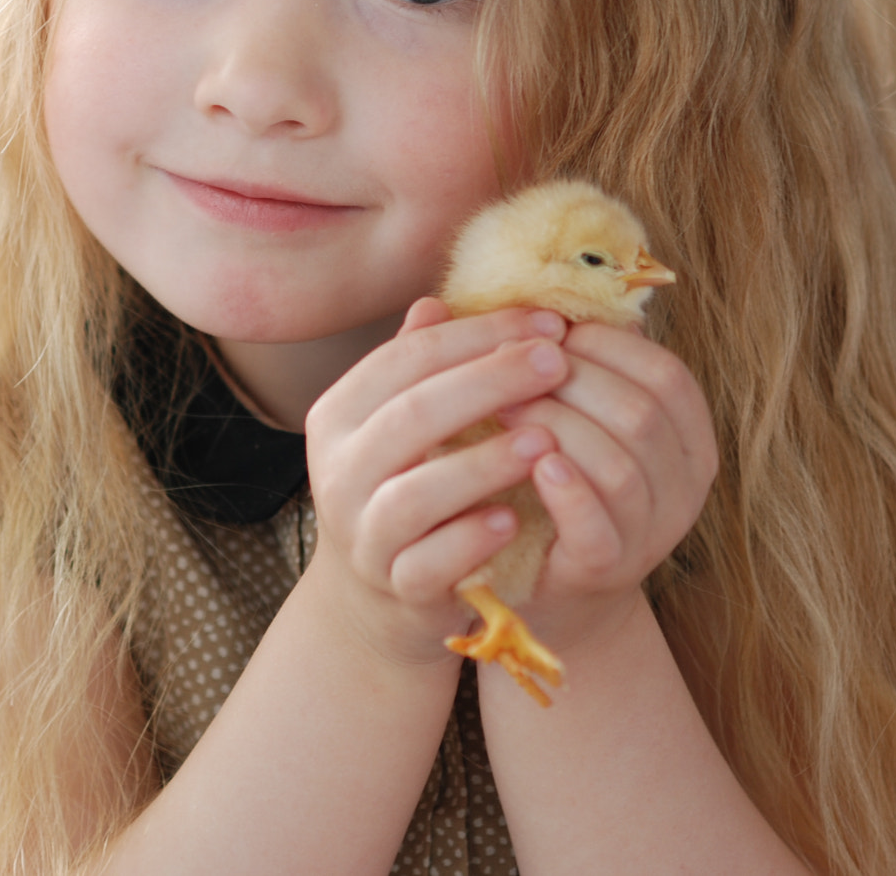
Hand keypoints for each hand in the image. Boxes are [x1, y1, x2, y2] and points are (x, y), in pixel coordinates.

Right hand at [300, 299, 567, 667]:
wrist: (376, 596)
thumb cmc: (404, 485)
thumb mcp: (402, 422)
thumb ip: (421, 365)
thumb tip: (441, 299)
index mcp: (340, 415)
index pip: (407, 358)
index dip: (478, 335)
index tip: (546, 322)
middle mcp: (339, 471)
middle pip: (412, 414)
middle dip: (489, 382)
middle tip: (557, 361)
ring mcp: (363, 533)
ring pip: (415, 493)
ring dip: (482, 463)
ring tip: (543, 440)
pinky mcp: (393, 586)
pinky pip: (428, 562)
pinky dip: (470, 539)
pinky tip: (513, 518)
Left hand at [496, 321, 717, 652]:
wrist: (538, 575)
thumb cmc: (548, 472)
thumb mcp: (564, 410)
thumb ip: (550, 357)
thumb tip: (487, 292)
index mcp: (688, 433)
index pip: (665, 373)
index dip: (604, 345)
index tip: (543, 332)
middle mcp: (686, 483)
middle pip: (641, 412)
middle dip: (570, 381)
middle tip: (505, 366)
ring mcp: (654, 531)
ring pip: (620, 464)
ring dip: (556, 427)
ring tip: (503, 409)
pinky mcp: (610, 568)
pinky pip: (599, 524)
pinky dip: (567, 489)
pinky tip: (532, 463)